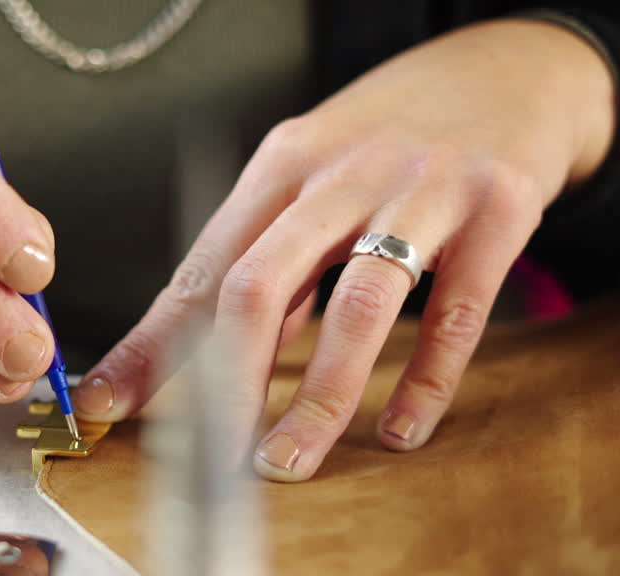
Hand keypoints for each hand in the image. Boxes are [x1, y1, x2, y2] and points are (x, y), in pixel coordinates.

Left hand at [73, 19, 615, 479]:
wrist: (512, 67)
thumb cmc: (394, 137)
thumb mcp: (315, 176)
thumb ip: (274, 262)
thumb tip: (218, 360)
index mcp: (281, 166)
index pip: (201, 269)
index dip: (151, 344)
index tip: (107, 403)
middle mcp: (342, 172)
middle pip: (260, 284)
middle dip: (226, 385)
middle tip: (212, 464)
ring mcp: (423, 189)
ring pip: (358, 302)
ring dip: (317, 395)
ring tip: (287, 461)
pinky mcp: (500, 210)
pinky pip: (457, 311)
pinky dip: (425, 380)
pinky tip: (400, 429)